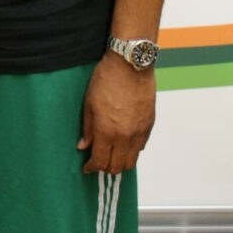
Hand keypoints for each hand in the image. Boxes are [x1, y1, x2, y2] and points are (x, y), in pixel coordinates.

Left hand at [77, 52, 155, 173]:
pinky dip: (132, 150)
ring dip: (120, 162)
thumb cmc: (106, 79)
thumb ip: (87, 128)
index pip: (100, 161)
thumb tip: (83, 146)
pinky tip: (124, 142)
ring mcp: (139, 132)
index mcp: (106, 131)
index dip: (92, 167)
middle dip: (105, 168)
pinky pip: (141, 147)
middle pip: (117, 167)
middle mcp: (125, 137)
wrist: (130, 65)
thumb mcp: (89, 102)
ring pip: (131, 161)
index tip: (87, 167)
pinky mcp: (149, 125)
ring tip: (112, 154)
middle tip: (98, 161)